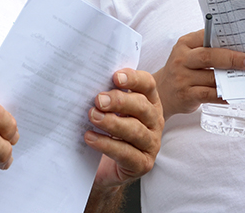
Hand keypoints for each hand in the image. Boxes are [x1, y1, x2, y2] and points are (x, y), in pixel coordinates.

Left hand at [84, 69, 163, 188]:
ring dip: (112, 122)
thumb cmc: (110, 131)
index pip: (147, 84)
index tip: (115, 77)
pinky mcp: (143, 164)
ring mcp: (152, 143)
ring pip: (135, 130)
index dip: (133, 78)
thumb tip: (89, 82)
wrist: (108, 167)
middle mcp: (155, 120)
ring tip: (93, 117)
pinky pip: (126, 153)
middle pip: (141, 106)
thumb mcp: (111, 110)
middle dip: (119, 101)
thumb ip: (107, 96)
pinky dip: (106, 144)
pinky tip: (90, 138)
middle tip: (98, 100)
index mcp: (150, 101)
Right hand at [152, 30, 244, 118]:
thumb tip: (237, 49)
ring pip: (211, 77)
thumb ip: (207, 49)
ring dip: (230, 78)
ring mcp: (182, 77)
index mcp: (184, 44)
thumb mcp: (188, 54)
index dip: (225, 38)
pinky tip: (233, 95)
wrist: (162, 92)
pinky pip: (209, 95)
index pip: (206, 36)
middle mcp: (181, 59)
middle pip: (208, 56)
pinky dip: (223, 95)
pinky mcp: (186, 94)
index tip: (244, 41)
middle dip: (232, 58)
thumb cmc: (182, 71)